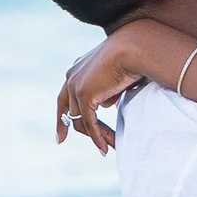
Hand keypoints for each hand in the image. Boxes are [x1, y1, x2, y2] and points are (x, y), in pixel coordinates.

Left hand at [55, 18, 190, 153]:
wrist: (134, 48)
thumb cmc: (133, 57)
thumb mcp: (116, 75)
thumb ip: (108, 89)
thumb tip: (108, 103)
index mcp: (77, 69)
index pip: (65, 97)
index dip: (62, 117)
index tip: (61, 136)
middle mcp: (71, 76)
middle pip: (69, 111)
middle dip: (74, 129)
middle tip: (79, 144)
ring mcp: (75, 86)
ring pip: (81, 120)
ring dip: (96, 135)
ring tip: (108, 147)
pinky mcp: (84, 95)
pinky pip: (90, 123)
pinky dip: (97, 137)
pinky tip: (104, 148)